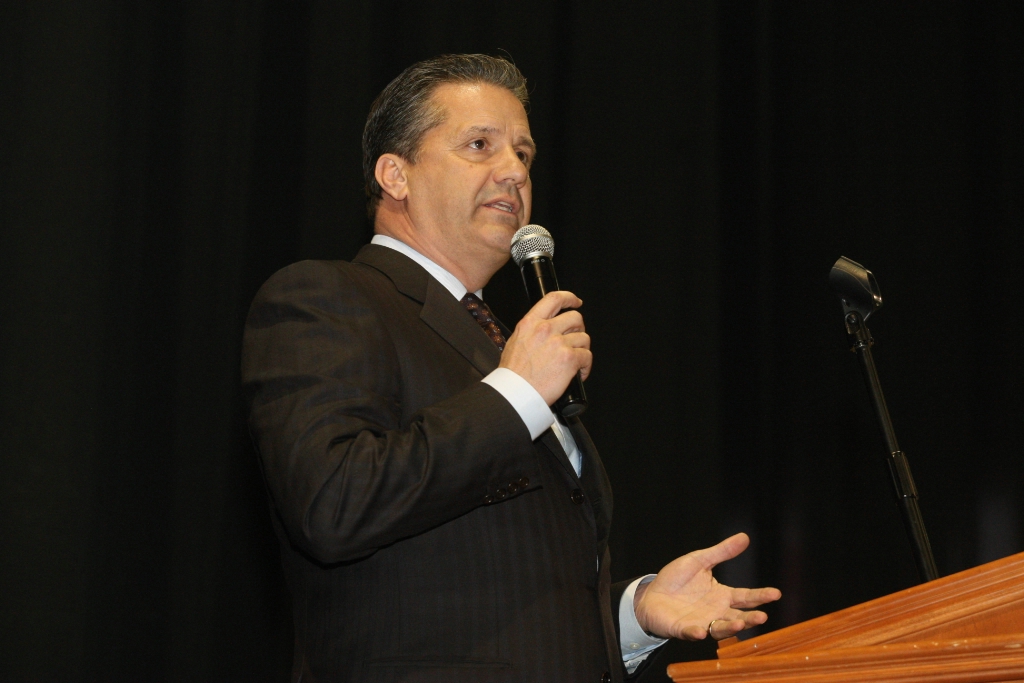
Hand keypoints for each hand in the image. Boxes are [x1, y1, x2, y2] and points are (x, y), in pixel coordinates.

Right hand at [499, 290, 590, 405]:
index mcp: (530, 323)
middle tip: (575, 340)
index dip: (569, 298)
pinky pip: (587, 356)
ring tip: (574, 362)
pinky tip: (578, 373)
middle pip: (575, 318)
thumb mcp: (515, 342)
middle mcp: (545, 329)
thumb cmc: (512, 374)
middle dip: (579, 328)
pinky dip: (585, 366)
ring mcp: (559, 343)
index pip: (554, 298)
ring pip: (584, 338)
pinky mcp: (569, 359)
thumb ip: (531, 332)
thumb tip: (543, 330)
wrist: (515, 393)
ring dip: (582, 350)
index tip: (575, 302)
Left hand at [633, 533, 780, 640]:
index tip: (775, 593)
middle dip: (750, 618)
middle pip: (737, 617)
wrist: (651, 593)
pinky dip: (696, 633)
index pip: (745, 597)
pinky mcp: (683, 629)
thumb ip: (722, 552)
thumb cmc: (677, 579)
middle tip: (762, 617)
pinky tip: (701, 631)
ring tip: (739, 624)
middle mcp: (715, 612)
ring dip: (729, 628)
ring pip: (720, 629)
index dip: (760, 596)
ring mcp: (701, 622)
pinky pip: (691, 632)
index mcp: (722, 596)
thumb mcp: (700, 560)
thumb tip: (744, 537)